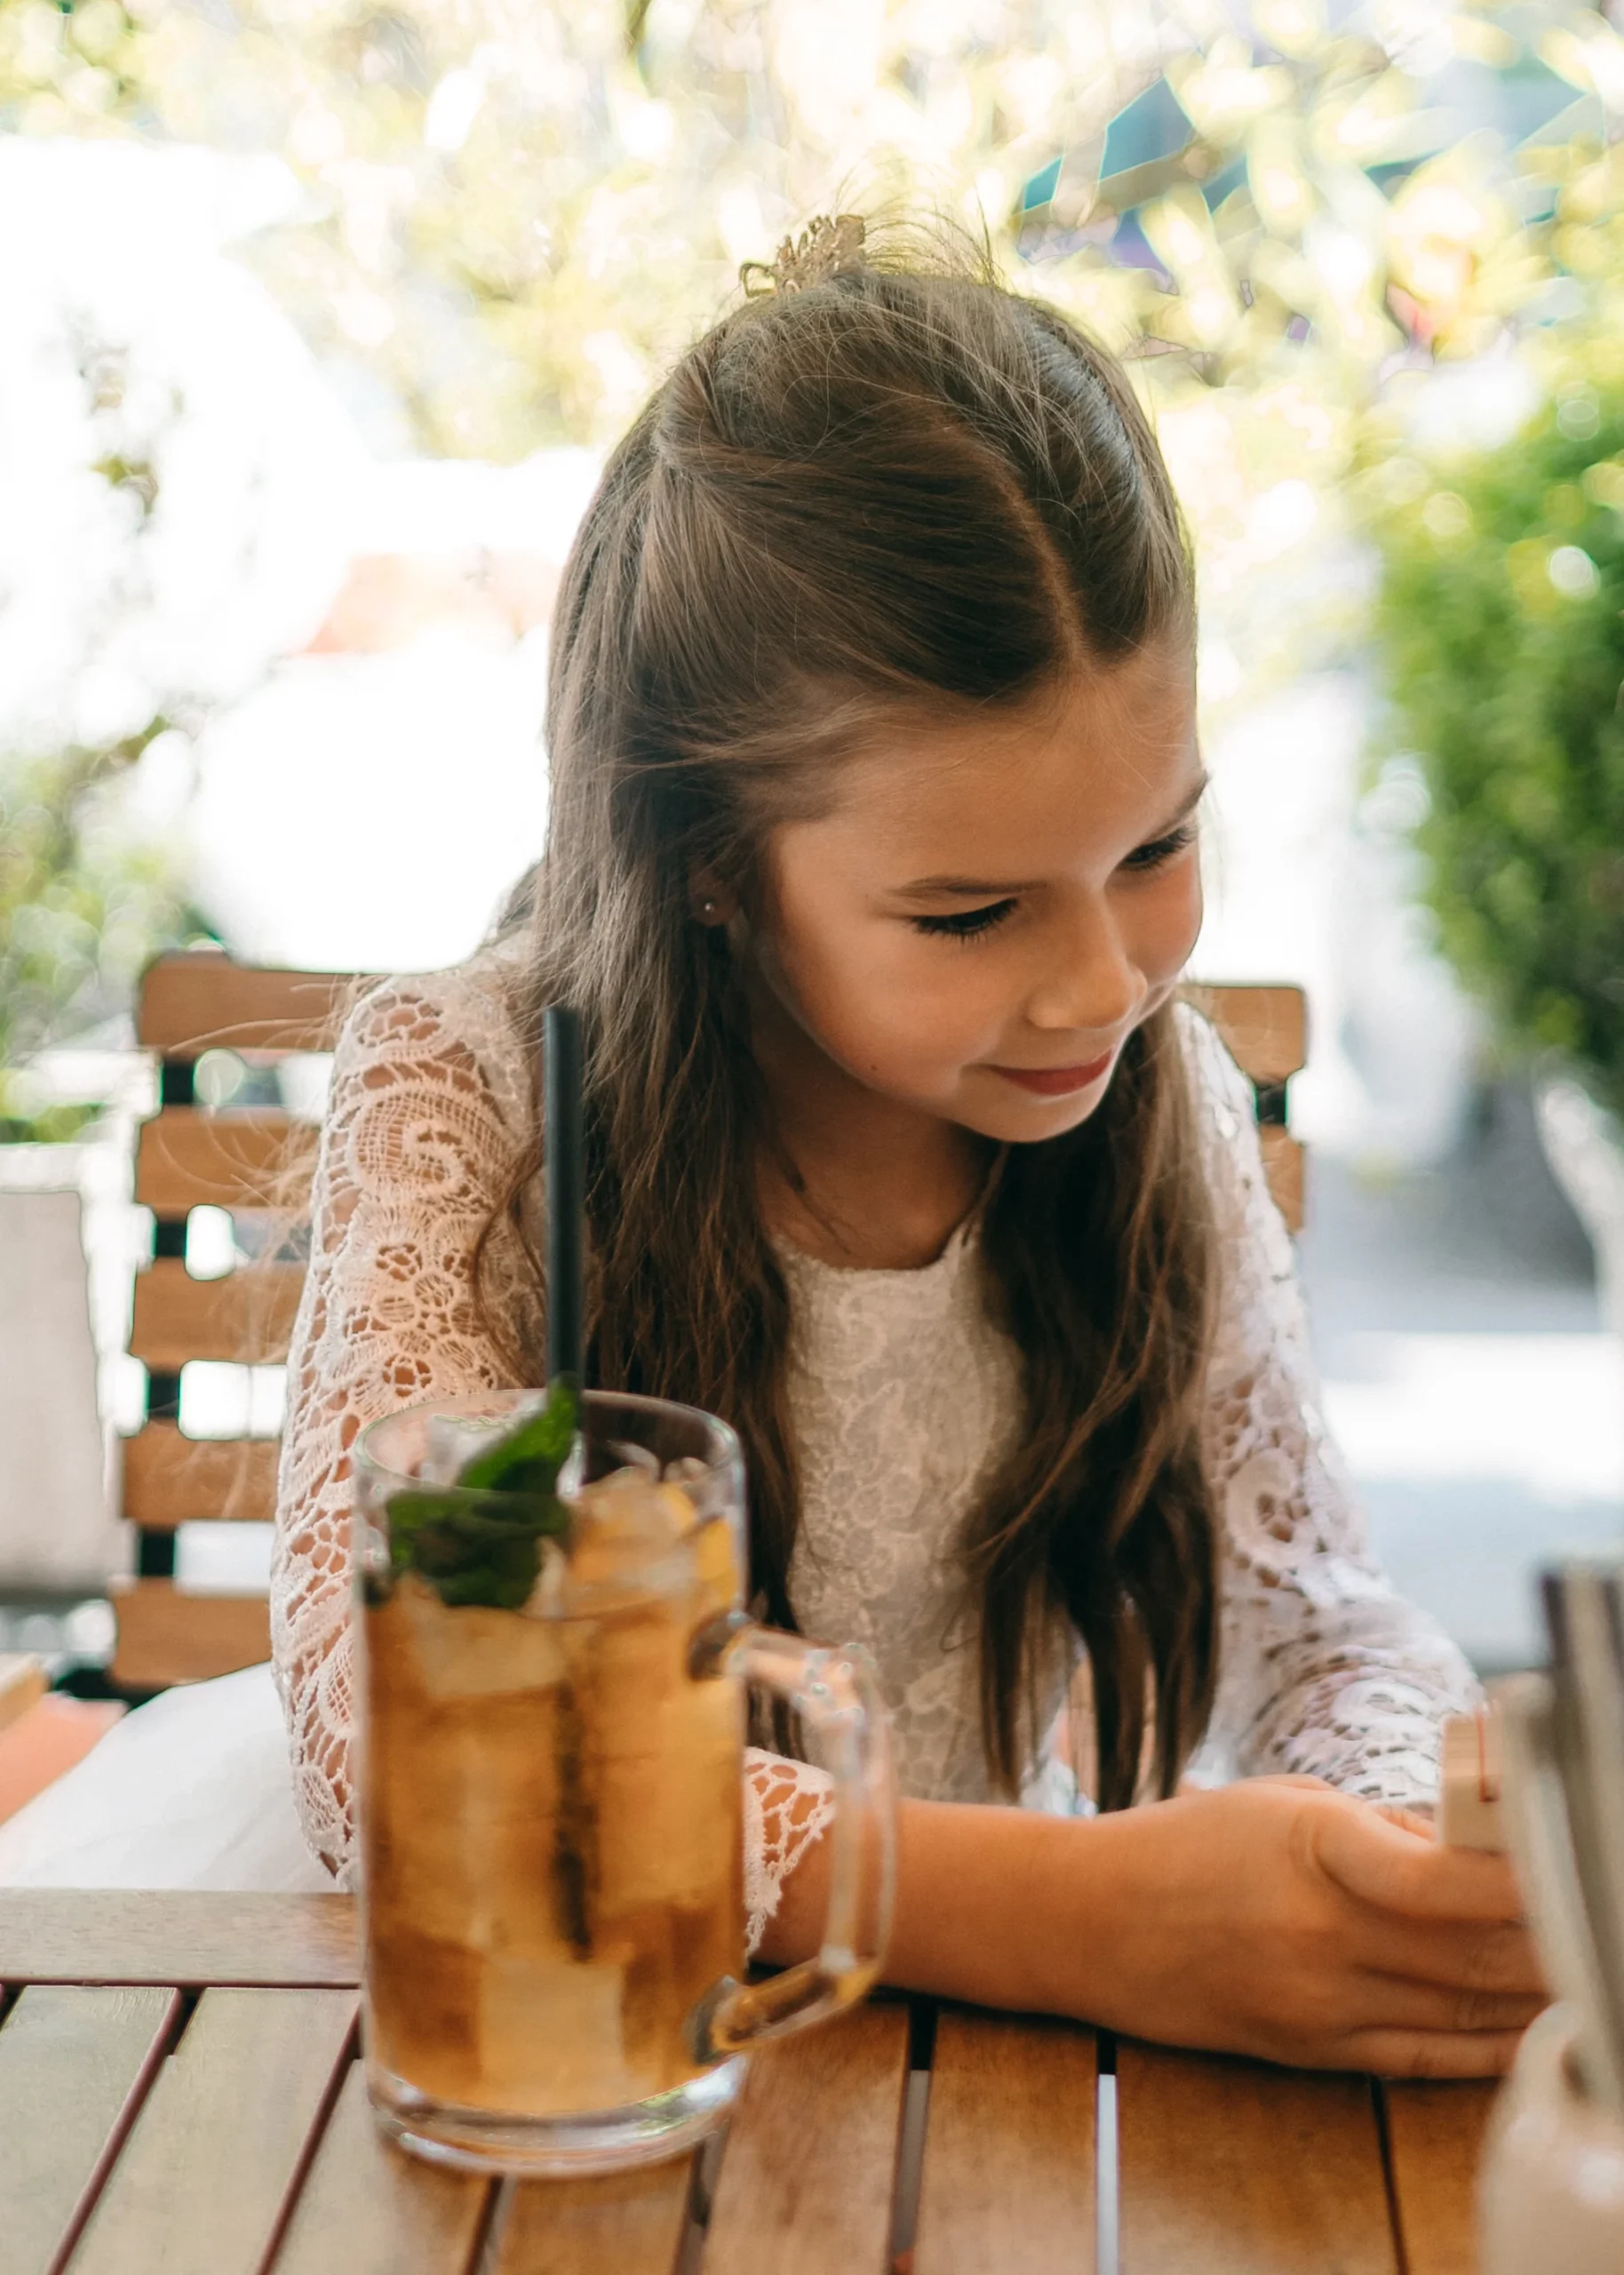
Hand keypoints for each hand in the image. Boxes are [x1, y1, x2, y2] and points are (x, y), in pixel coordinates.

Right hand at [1047, 1775, 1545, 2076]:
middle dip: (1549, 1937)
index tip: (1563, 1858)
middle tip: (1590, 1910)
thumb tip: (1482, 1847)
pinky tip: (1536, 2027)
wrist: (1091, 1921)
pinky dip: (1492, 2046)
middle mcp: (1320, 1934)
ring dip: (1535, 1993)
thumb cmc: (1190, 1843)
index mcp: (1314, 1849)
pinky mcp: (1314, 2050)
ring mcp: (1319, 2002)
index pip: (1443, 1879)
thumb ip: (1389, 1829)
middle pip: (1472, 1952)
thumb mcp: (1288, 1800)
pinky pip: (1427, 2058)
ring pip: (1463, 2009)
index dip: (1521, 1878)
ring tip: (1580, 1966)